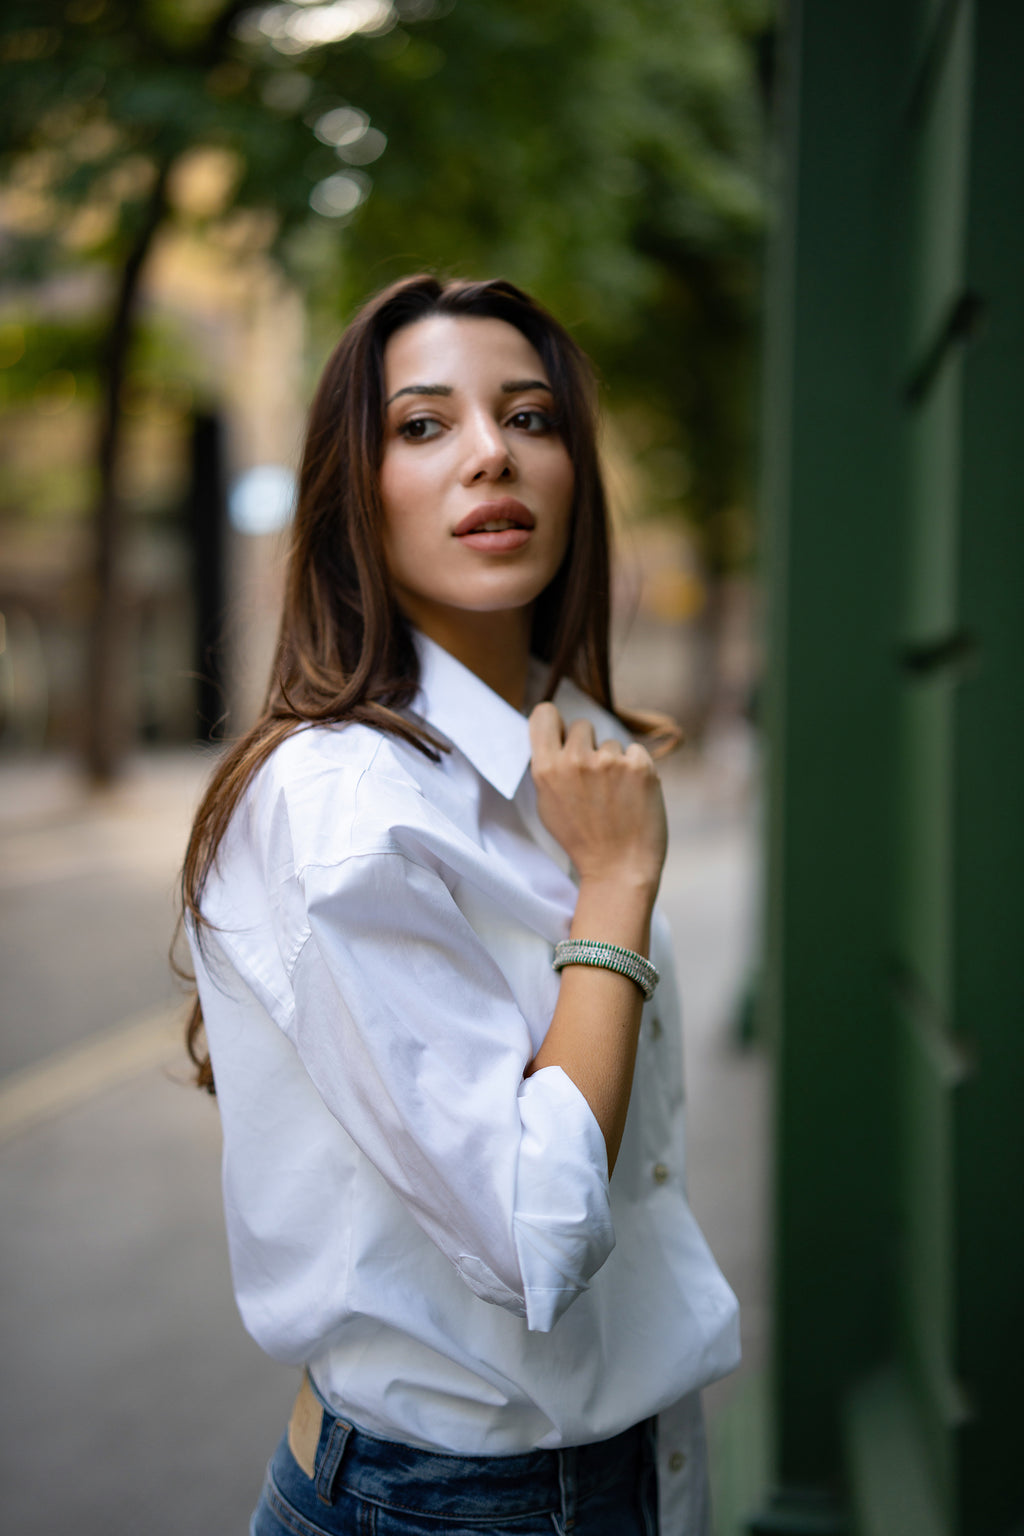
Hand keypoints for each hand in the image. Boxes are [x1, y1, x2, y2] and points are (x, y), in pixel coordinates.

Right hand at [528, 703, 666, 894]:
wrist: (618, 870)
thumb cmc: (583, 841)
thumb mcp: (548, 805)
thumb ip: (549, 769)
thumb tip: (554, 738)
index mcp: (546, 769)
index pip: (544, 714)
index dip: (555, 722)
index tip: (562, 734)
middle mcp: (575, 760)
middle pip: (582, 726)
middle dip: (588, 746)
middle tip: (594, 780)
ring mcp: (609, 761)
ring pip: (611, 743)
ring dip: (614, 763)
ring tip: (615, 797)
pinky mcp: (640, 766)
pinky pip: (636, 752)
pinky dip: (638, 770)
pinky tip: (633, 796)